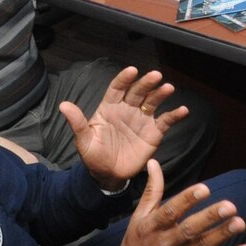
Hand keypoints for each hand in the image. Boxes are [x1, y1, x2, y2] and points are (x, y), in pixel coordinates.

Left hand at [62, 67, 188, 184]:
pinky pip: (165, 121)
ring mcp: (141, 119)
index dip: (124, 79)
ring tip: (168, 88)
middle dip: (146, 83)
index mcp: (110, 108)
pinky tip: (183, 110)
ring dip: (161, 94)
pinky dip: (174, 115)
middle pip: (137, 92)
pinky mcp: (153, 132)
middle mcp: (127, 109)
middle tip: (155, 75)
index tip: (132, 71)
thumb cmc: (94, 156)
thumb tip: (63, 105)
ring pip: (152, 102)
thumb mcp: (84, 141)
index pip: (117, 88)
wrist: (109, 175)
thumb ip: (78, 122)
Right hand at [105, 169, 245, 245]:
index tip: (204, 189)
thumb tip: (154, 163)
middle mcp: (167, 243)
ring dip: (223, 234)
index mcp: (152, 227)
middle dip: (210, 217)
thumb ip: (152, 191)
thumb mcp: (138, 218)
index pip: (170, 211)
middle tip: (229, 206)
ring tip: (240, 222)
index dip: (187, 200)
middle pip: (190, 229)